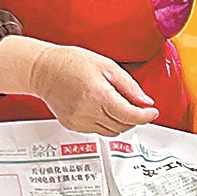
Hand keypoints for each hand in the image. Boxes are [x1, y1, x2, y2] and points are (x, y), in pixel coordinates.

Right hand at [0, 37, 157, 134]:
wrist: (44, 70)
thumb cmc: (72, 63)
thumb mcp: (107, 66)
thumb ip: (129, 86)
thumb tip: (145, 101)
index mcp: (98, 95)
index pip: (130, 115)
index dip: (145, 116)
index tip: (152, 112)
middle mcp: (88, 111)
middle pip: (123, 126)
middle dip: (134, 118)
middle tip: (136, 105)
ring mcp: (79, 121)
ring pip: (112, 132)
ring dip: (120, 122)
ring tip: (118, 106)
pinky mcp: (72, 126)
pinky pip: (98, 131)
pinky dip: (106, 123)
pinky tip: (102, 109)